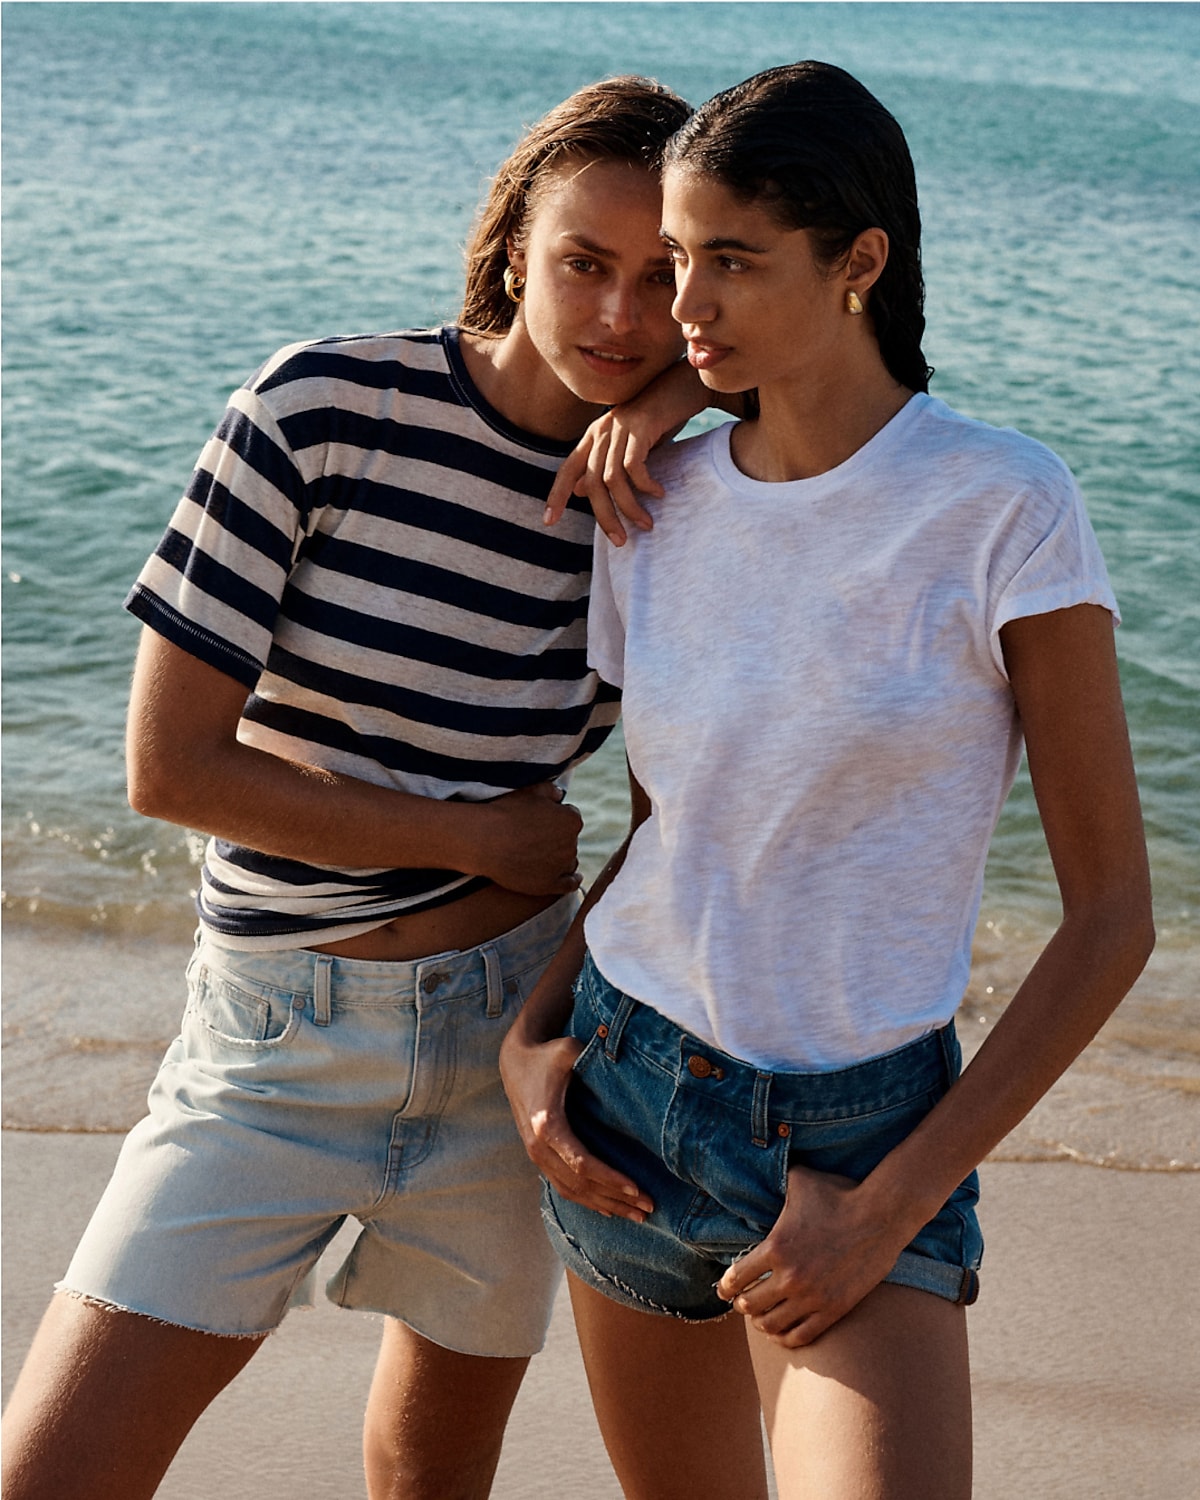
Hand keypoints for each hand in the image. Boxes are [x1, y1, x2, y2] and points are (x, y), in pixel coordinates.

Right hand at [473, 782, 582, 894]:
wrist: (484, 840)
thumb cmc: (506, 812)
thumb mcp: (530, 791)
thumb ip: (551, 790)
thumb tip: (560, 795)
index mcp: (571, 820)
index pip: (570, 816)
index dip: (556, 816)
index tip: (543, 819)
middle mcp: (571, 844)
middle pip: (569, 839)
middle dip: (558, 837)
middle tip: (536, 836)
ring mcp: (560, 866)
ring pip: (568, 860)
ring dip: (561, 857)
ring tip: (542, 855)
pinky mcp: (549, 885)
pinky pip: (569, 885)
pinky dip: (572, 881)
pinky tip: (574, 879)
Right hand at [499, 1024, 653, 1221]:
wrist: (515, 1062)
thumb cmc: (548, 1055)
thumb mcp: (568, 1049)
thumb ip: (591, 1052)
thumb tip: (621, 1048)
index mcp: (547, 1124)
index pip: (582, 1163)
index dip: (609, 1179)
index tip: (637, 1188)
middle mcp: (539, 1146)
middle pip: (580, 1185)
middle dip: (616, 1199)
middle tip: (649, 1208)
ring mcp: (536, 1155)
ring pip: (572, 1192)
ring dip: (605, 1206)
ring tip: (637, 1215)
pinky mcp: (539, 1157)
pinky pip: (563, 1187)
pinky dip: (587, 1201)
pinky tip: (609, 1210)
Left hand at [544, 407, 672, 545]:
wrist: (686, 385)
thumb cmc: (660, 418)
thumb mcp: (630, 445)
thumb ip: (607, 466)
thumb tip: (580, 491)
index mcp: (595, 436)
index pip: (568, 470)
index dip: (556, 496)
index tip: (548, 522)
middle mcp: (602, 431)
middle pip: (591, 483)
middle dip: (604, 517)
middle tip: (620, 540)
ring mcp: (620, 427)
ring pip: (611, 479)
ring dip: (629, 507)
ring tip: (646, 524)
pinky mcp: (640, 426)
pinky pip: (635, 466)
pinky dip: (646, 486)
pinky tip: (660, 494)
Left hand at [715, 1163, 904, 1347]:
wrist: (881, 1215)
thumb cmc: (840, 1194)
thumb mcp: (801, 1180)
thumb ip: (777, 1181)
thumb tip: (766, 1166)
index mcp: (775, 1247)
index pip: (736, 1278)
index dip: (726, 1287)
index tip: (724, 1290)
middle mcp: (790, 1277)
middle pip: (750, 1305)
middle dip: (742, 1304)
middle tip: (743, 1302)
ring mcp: (812, 1297)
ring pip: (772, 1324)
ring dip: (761, 1323)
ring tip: (760, 1318)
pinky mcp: (834, 1310)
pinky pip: (801, 1336)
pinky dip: (786, 1338)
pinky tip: (781, 1333)